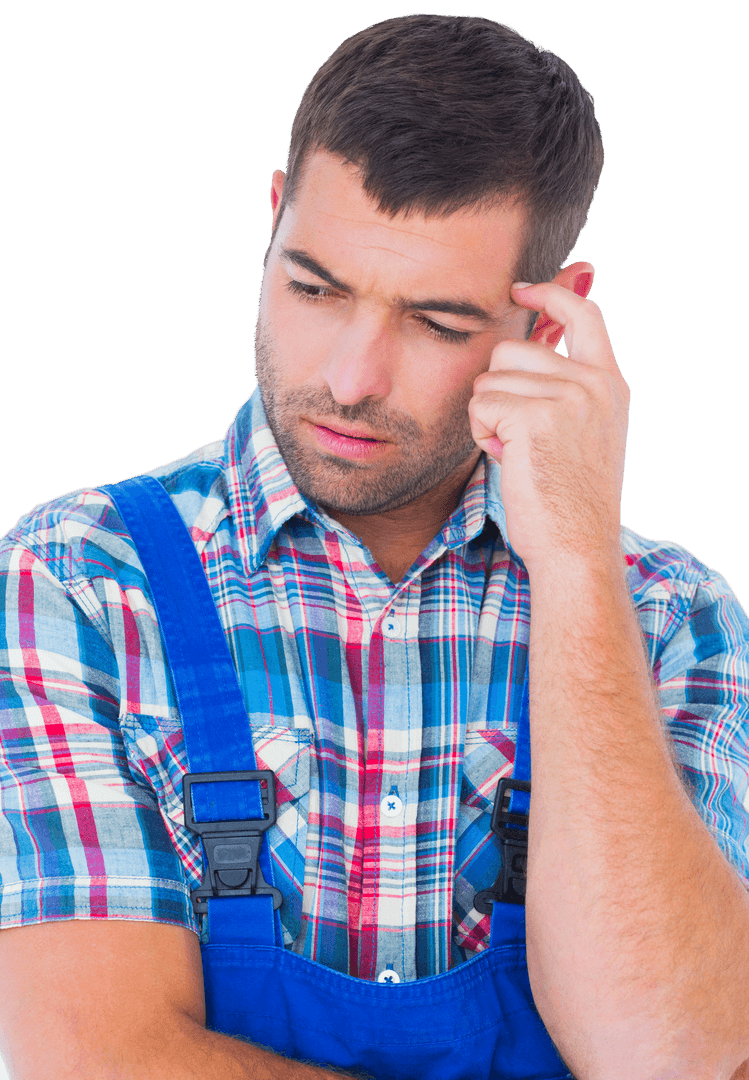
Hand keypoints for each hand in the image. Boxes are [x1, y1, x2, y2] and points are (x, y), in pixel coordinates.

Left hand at [468, 279, 629, 571]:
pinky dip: (482, 434)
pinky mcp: (535, 414)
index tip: (519, 291)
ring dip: (489, 417)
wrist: (576, 546)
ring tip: (516, 453)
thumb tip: (532, 342)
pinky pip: (480, 404)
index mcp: (609, 383)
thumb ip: (565, 387)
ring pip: (489, 379)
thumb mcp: (581, 432)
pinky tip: (507, 460)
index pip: (583, 313)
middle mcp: (594, 382)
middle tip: (518, 438)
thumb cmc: (569, 501)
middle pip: (511, 350)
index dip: (548, 295)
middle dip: (499, 391)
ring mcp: (567, 396)